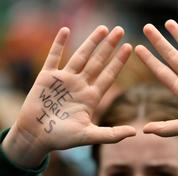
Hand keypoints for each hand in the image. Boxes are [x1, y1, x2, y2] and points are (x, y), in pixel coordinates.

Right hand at [2, 26, 135, 167]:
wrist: (36, 137)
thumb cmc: (62, 138)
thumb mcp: (88, 136)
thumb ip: (111, 134)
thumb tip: (135, 132)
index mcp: (91, 97)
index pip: (109, 75)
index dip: (119, 61)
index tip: (129, 47)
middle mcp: (80, 85)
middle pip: (98, 61)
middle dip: (109, 46)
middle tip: (120, 30)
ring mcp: (64, 79)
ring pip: (80, 56)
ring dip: (91, 41)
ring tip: (103, 28)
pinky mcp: (47, 77)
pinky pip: (54, 56)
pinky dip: (58, 44)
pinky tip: (66, 30)